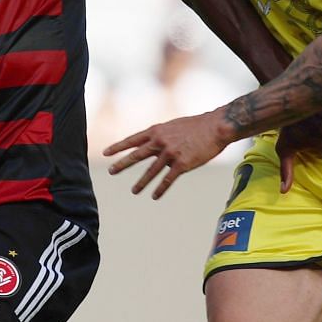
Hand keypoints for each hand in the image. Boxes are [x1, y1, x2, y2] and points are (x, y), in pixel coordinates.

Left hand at [103, 111, 233, 199]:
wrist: (216, 127)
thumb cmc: (196, 126)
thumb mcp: (173, 126)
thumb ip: (160, 136)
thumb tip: (152, 146)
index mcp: (157, 131)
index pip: (133, 140)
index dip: (118, 147)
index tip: (106, 153)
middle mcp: (160, 142)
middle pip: (136, 155)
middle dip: (122, 164)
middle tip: (111, 171)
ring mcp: (170, 153)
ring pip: (151, 171)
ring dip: (141, 182)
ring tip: (134, 191)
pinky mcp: (182, 164)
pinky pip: (168, 179)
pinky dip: (160, 188)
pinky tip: (154, 196)